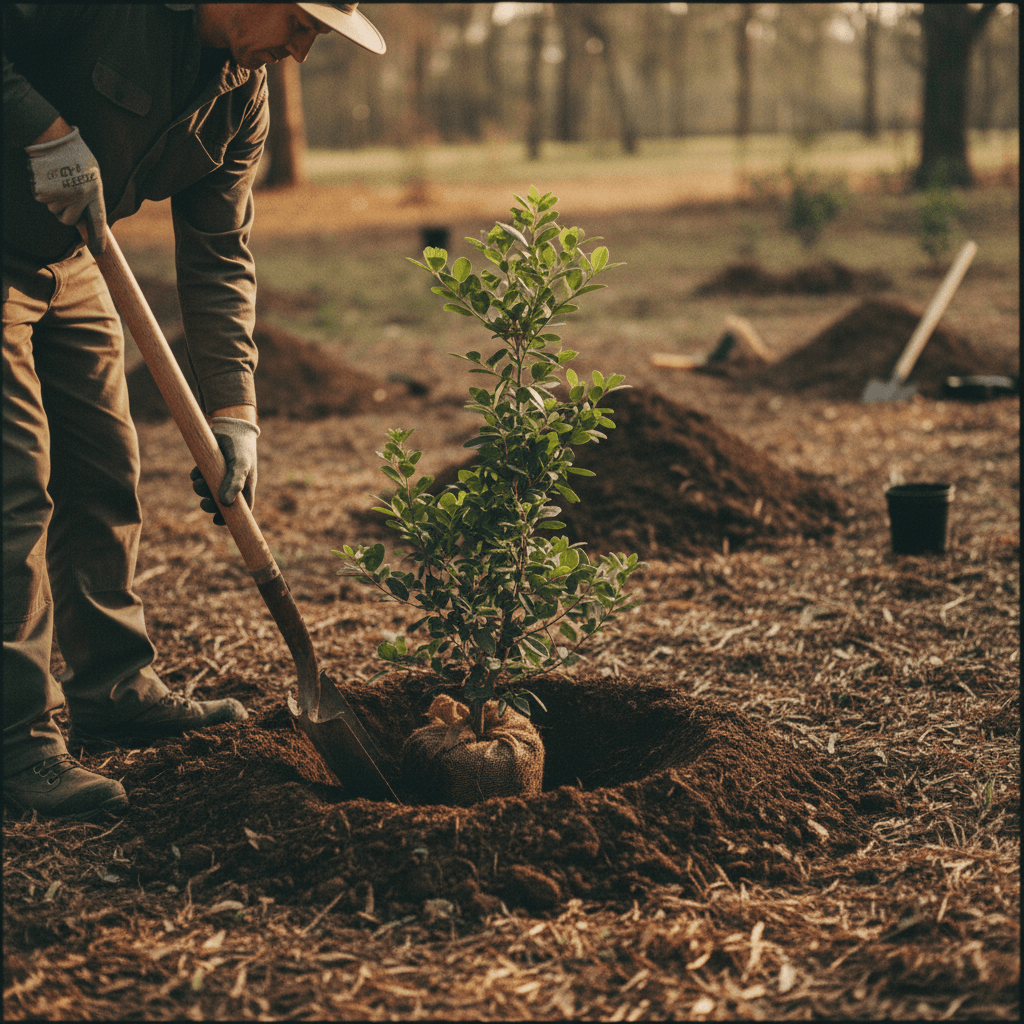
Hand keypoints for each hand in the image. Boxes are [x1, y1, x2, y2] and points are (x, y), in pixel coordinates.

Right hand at [25, 124, 105, 254]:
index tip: (99, 250)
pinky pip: (43, 200)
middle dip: (66, 213)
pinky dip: (43, 191)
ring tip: (57, 180)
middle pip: (70, 220)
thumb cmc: (75, 155)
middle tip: (64, 197)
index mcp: (94, 191)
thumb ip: (91, 194)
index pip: (98, 220)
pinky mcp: (44, 192)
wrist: (53, 138)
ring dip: (54, 200)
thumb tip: (87, 215)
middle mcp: (79, 196)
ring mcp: (60, 195)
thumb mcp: (92, 174)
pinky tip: (47, 177)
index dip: (98, 237)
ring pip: (54, 210)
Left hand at [190, 417, 259, 525]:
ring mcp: (221, 474)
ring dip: (200, 490)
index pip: (240, 509)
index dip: (229, 518)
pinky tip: (196, 471)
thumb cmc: (240, 446)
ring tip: (197, 482)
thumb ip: (234, 483)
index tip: (216, 521)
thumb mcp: (240, 464)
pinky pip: (200, 477)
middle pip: (221, 503)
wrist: (230, 424)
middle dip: (210, 504)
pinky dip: (196, 477)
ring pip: (208, 490)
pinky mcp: (210, 466)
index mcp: (246, 485)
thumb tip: (224, 504)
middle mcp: (233, 482)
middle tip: (203, 503)